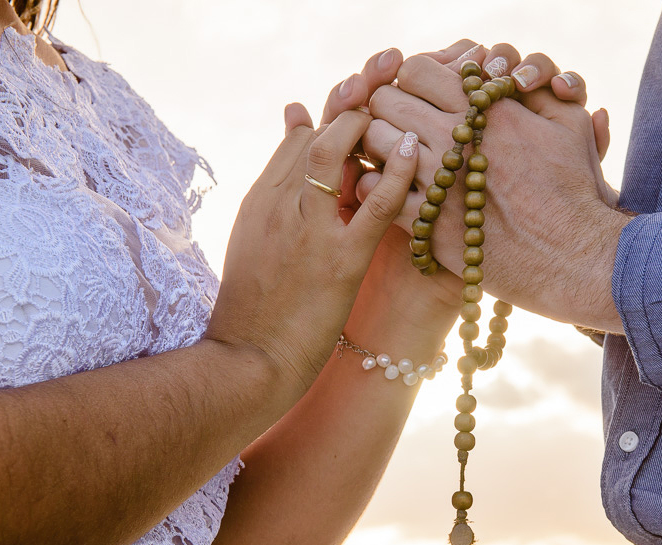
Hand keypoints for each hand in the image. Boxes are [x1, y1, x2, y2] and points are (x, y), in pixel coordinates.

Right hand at [205, 107, 418, 395]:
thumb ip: (278, 184)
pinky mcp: (336, 260)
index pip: (303, 135)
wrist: (245, 360)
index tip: (369, 88)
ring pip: (335, 153)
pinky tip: (415, 150)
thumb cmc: (257, 310)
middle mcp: (280, 202)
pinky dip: (394, 174)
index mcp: (264, 197)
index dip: (339, 107)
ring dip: (370, 114)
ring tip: (399, 86)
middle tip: (389, 65)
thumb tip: (294, 119)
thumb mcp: (257, 239)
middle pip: (318, 130)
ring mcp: (306, 228)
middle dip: (356, 92)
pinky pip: (370, 206)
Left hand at [359, 51, 629, 330]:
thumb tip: (513, 74)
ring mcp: (438, 180)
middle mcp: (455, 138)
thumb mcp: (570, 125)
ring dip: (379, 146)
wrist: (571, 256)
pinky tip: (394, 193)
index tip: (421, 97)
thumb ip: (540, 90)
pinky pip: (376, 191)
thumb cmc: (575, 190)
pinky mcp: (428, 221)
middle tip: (400, 126)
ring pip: (374, 141)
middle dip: (389, 108)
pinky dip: (377, 188)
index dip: (413, 80)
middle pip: (385, 99)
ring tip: (394, 160)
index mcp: (485, 109)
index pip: (416, 69)